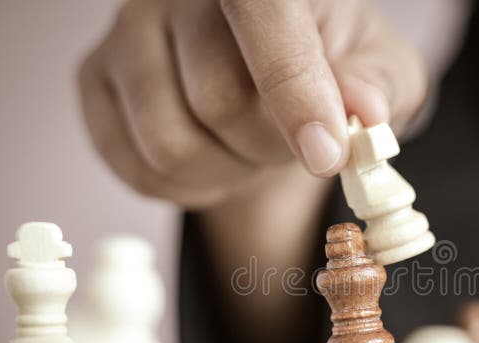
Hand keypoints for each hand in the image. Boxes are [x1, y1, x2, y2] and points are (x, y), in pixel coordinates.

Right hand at [79, 0, 426, 207]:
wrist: (274, 83)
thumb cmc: (334, 69)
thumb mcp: (381, 73)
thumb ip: (377, 85)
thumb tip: (363, 110)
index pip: (263, 10)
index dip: (292, 87)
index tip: (325, 153)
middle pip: (219, 102)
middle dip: (269, 149)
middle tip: (294, 143)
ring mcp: (128, 32)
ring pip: (171, 144)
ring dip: (228, 172)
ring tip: (252, 149)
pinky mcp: (97, 79)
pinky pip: (138, 169)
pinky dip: (191, 188)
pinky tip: (217, 160)